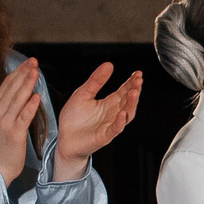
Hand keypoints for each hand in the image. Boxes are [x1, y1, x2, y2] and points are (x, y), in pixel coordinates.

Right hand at [0, 58, 42, 184]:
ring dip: (26, 84)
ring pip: (16, 99)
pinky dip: (29, 106)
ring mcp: (4, 122)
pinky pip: (23, 117)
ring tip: (36, 72)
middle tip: (34, 61)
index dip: (18, 72)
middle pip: (11, 88)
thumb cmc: (3, 143)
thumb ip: (10, 105)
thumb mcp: (3, 120)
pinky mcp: (13, 133)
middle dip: (23, 73)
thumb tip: (20, 90)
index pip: (7, 84)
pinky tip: (36, 97)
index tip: (29, 62)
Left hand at [53, 62, 142, 181]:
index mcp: (108, 103)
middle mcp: (112, 114)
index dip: (131, 82)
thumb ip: (96, 81)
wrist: (65, 139)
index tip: (137, 73)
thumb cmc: (73, 119)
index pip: (124, 91)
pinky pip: (115, 129)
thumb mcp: (83, 93)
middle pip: (128, 101)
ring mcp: (110, 125)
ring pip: (126, 114)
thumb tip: (108, 65)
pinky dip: (120, 122)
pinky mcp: (104, 136)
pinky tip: (122, 113)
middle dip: (134, 90)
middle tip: (138, 80)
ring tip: (134, 92)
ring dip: (131, 104)